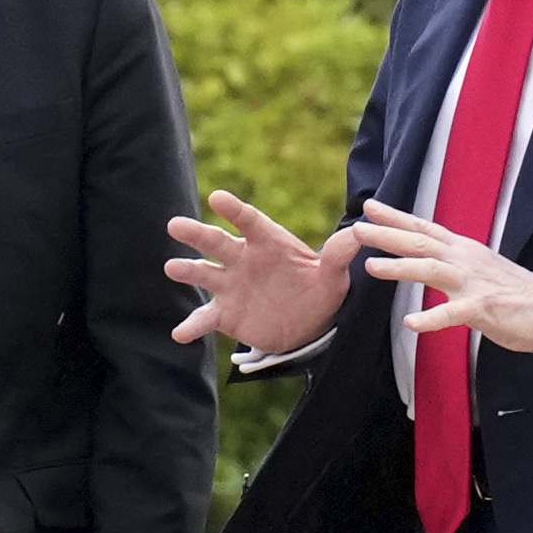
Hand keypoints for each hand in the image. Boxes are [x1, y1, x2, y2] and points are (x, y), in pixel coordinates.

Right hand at [164, 182, 361, 358]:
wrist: (307, 324)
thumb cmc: (319, 291)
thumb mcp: (333, 276)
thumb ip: (338, 255)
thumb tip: (360, 233)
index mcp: (267, 243)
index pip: (249, 222)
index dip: (234, 210)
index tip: (217, 198)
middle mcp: (243, 259)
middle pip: (217, 242)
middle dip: (196, 234)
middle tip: (175, 225)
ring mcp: (230, 285)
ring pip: (204, 274)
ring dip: (188, 271)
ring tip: (172, 268)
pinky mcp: (225, 313)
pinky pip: (205, 318)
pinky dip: (191, 325)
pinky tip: (179, 333)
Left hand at [352, 214, 532, 362]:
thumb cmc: (512, 291)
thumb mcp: (478, 266)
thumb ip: (452, 259)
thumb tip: (427, 253)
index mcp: (463, 249)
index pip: (424, 227)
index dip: (395, 216)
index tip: (369, 205)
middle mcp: (464, 260)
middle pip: (420, 242)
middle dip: (387, 234)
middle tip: (357, 229)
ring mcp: (473, 283)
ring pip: (431, 269)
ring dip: (400, 268)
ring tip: (372, 267)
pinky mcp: (482, 308)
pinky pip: (452, 314)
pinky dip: (431, 318)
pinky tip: (411, 323)